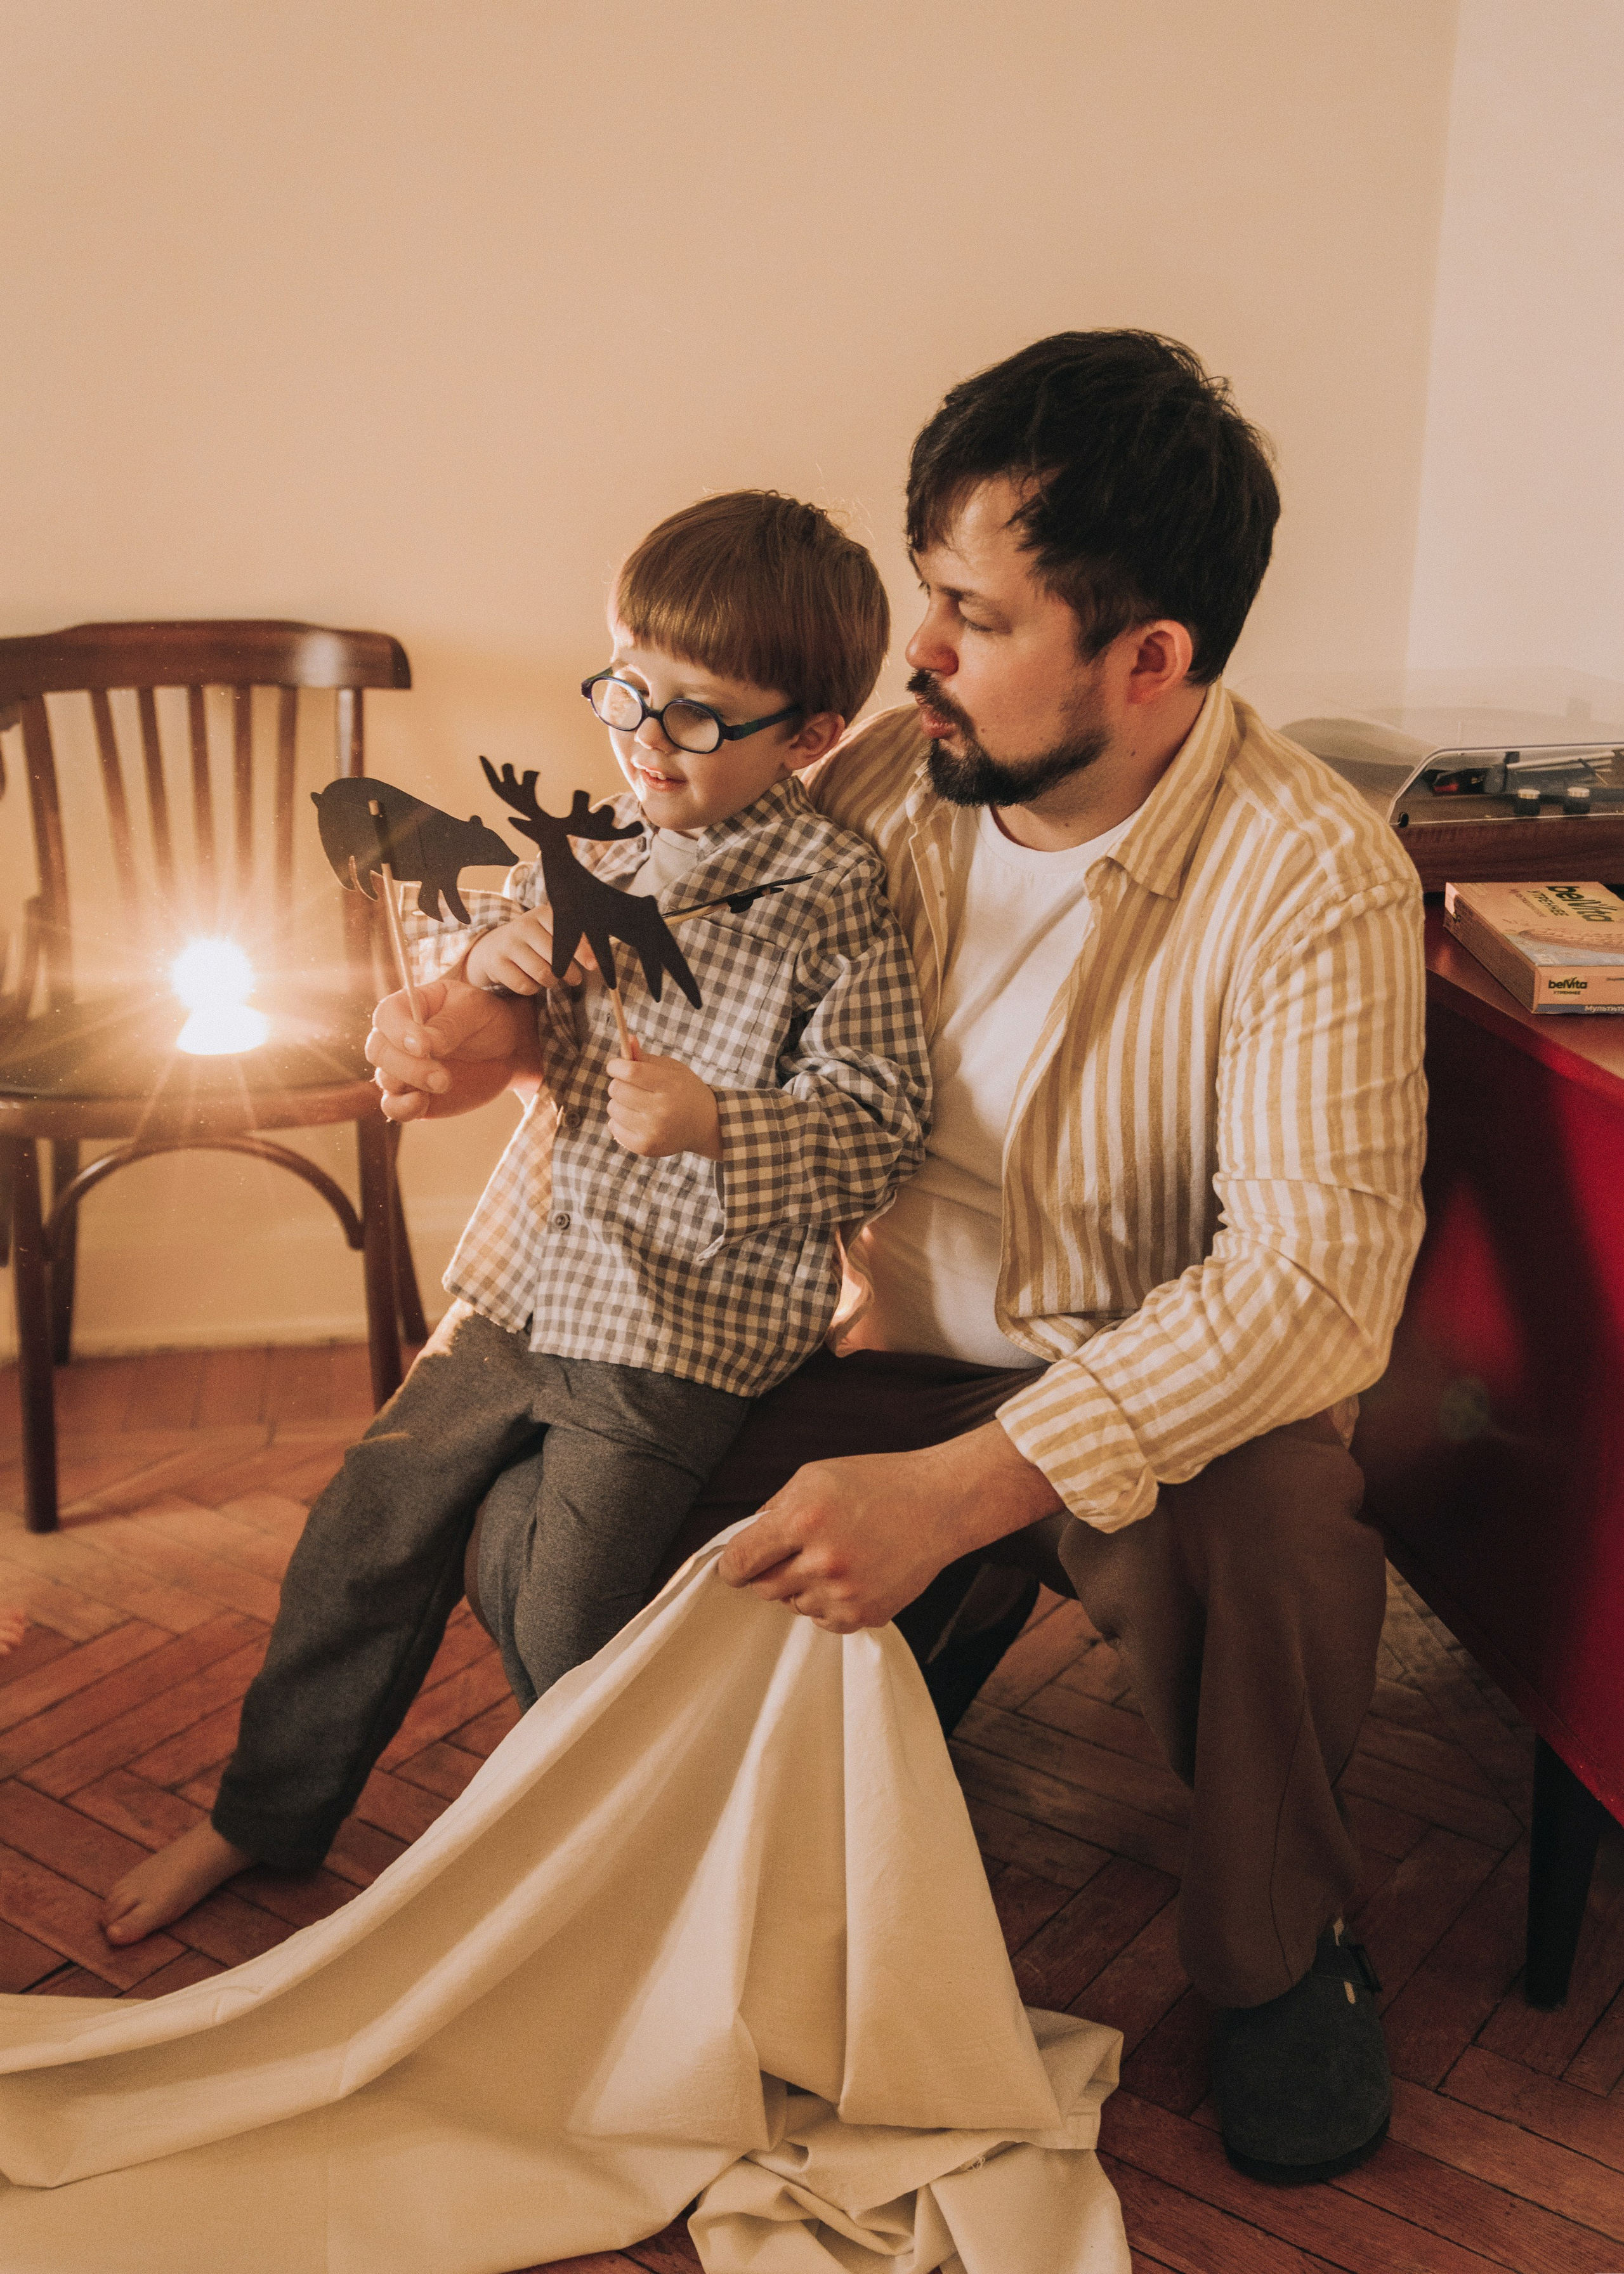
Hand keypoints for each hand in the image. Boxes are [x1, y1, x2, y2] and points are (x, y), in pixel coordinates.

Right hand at [366, 976, 536, 1121]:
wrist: (503, 1051)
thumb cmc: (485, 1020)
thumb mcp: (476, 1009)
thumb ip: (449, 1024)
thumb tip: (425, 1043)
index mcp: (408, 1006)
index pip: (387, 1016)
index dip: (399, 1032)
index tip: (424, 1046)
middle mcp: (397, 1038)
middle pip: (378, 1051)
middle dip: (407, 1065)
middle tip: (441, 1075)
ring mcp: (402, 1068)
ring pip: (385, 1079)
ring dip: (412, 1084)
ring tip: (445, 1083)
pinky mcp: (411, 1094)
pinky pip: (393, 1106)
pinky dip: (402, 1108)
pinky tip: (422, 1103)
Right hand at [464, 911, 593, 993]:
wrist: (491, 947)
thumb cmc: (532, 942)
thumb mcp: (551, 933)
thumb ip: (576, 941)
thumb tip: (597, 959)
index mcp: (542, 914)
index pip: (566, 933)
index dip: (581, 951)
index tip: (593, 965)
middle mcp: (524, 925)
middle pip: (556, 958)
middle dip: (570, 973)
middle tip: (575, 979)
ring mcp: (509, 944)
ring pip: (543, 974)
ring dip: (551, 982)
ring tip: (550, 978)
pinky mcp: (497, 963)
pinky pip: (525, 986)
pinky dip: (532, 988)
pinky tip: (529, 980)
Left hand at [605, 1054, 721, 1158]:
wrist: (705, 1125)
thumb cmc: (684, 1091)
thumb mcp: (672, 1070)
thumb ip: (646, 1057)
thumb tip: (628, 1040)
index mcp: (670, 1085)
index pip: (630, 1072)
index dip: (616, 1066)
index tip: (617, 1066)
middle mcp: (662, 1110)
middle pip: (617, 1089)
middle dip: (620, 1083)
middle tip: (633, 1087)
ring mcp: (653, 1131)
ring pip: (612, 1108)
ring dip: (620, 1103)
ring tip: (638, 1104)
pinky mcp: (645, 1147)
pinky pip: (613, 1128)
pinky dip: (620, 1121)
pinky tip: (637, 1119)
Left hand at [717, 1422, 1062, 1630]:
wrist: (939, 1504)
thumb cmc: (877, 1483)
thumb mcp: (815, 1476)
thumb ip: (775, 1509)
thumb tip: (745, 1541)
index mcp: (803, 1520)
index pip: (741, 1561)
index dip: (733, 1566)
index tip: (737, 1567)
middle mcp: (822, 1561)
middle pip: (763, 1589)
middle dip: (767, 1574)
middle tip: (790, 1555)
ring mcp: (845, 1593)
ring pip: (794, 1605)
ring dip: (801, 1587)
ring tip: (834, 1557)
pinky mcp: (865, 1614)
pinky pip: (823, 1621)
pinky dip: (827, 1603)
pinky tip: (850, 1575)